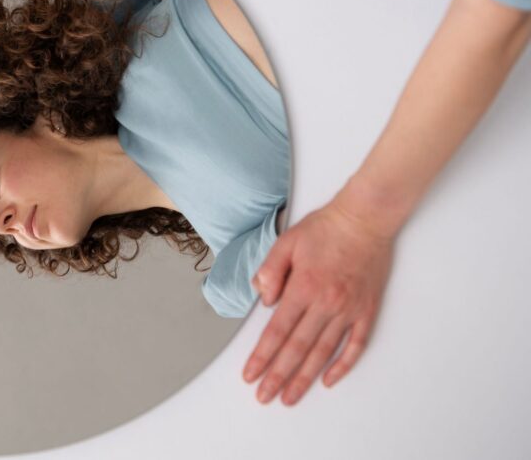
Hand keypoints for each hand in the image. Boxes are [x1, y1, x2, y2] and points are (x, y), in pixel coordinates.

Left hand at [242, 195, 395, 405]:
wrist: (365, 219)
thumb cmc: (325, 228)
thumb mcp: (286, 242)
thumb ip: (270, 271)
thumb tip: (263, 300)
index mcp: (303, 287)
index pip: (277, 331)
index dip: (262, 356)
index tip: (250, 375)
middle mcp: (326, 304)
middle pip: (297, 349)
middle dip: (278, 376)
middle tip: (264, 396)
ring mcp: (348, 310)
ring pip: (323, 353)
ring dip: (305, 378)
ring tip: (290, 397)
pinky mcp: (366, 310)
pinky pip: (355, 345)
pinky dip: (342, 366)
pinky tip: (329, 380)